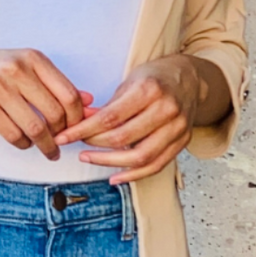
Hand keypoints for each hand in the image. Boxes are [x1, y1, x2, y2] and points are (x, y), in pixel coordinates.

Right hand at [0, 47, 88, 160]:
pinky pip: (14, 134)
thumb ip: (52, 81)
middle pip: (55, 113)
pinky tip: (24, 143)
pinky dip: (23, 144)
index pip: (69, 93)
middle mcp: (18, 69)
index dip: (78, 117)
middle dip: (63, 134)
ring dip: (46, 145)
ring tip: (49, 151)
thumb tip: (89, 100)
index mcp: (32, 57)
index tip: (76, 128)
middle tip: (62, 143)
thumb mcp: (20, 65)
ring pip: (36, 127)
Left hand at [54, 54, 206, 182]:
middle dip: (94, 145)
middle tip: (77, 146)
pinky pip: (156, 166)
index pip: (110, 117)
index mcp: (149, 90)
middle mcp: (166, 109)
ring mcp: (177, 128)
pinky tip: (114, 177)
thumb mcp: (129, 82)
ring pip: (140, 156)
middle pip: (123, 138)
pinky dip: (134, 175)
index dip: (83, 130)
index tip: (64, 137)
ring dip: (110, 162)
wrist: (191, 79)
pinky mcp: (183, 142)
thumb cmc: (155, 78)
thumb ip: (106, 106)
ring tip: (89, 159)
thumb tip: (78, 124)